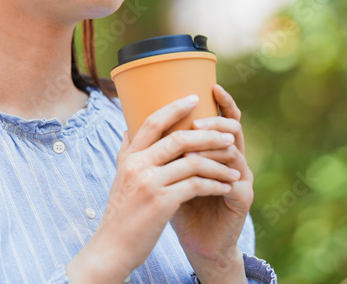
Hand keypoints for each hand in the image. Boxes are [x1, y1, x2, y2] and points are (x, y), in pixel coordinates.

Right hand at [76, 93, 240, 282]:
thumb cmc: (121, 214)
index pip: (152, 122)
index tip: (195, 98)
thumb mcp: (120, 179)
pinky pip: (196, 186)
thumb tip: (129, 128)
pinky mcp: (161, 203)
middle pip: (179, 139)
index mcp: (129, 157)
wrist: (112, 248)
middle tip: (230, 136)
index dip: (175, 107)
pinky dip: (214, 184)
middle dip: (209, 136)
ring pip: (193, 162)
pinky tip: (225, 187)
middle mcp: (137, 166)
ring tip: (234, 169)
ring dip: (218, 164)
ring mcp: (149, 184)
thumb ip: (127, 154)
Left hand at [170, 84, 253, 282]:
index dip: (223, 102)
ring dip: (214, 146)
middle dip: (215, 122)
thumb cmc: (179, 207)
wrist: (197, 243)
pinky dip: (219, 174)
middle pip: (234, 128)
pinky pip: (235, 180)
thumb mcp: (167, 174)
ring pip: (234, 152)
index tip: (211, 86)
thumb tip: (129, 124)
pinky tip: (204, 174)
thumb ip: (159, 151)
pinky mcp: (243, 198)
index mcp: (217, 151)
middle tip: (196, 122)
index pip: (224, 118)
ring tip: (193, 145)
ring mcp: (242, 178)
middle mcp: (234, 160)